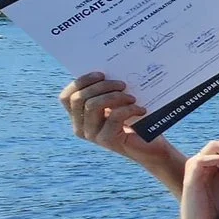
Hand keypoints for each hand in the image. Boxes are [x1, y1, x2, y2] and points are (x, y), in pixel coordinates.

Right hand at [63, 73, 187, 189]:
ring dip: (115, 96)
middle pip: (79, 99)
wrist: (151, 148)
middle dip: (102, 86)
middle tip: (122, 84)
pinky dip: (129, 108)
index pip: (67, 97)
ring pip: (92, 106)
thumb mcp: (117, 104)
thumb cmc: (135, 122)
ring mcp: (92, 135)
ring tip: (132, 97)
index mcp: (79, 117)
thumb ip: (108, 92)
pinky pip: (113, 116)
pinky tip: (141, 109)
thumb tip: (110, 70)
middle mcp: (81, 127)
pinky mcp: (107, 141)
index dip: (80, 82)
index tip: (101, 74)